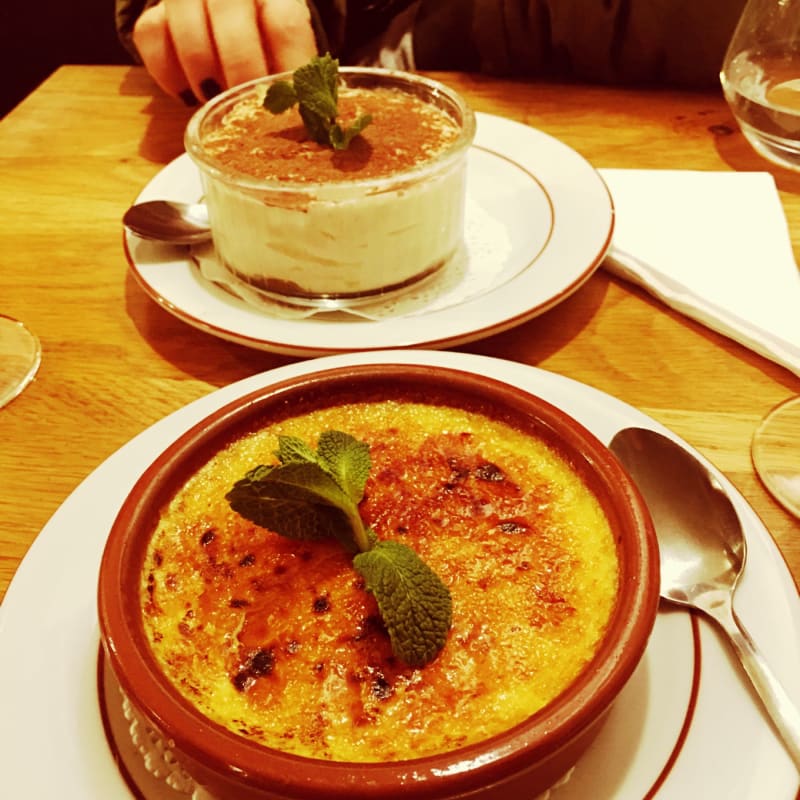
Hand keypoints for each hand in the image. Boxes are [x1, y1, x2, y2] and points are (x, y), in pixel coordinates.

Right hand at [133, 0, 316, 104]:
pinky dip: (168, 75)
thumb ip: (303, 82)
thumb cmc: (266, 48)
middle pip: (232, 16)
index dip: (288, 69)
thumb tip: (325, 127)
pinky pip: (150, 38)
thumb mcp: (291, 56)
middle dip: (241, 72)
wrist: (225, 17)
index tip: (291, 107)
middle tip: (246, 107)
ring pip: (186, 27)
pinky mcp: (155, 13)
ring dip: (202, 73)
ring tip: (215, 100)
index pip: (285, 24)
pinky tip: (188, 95)